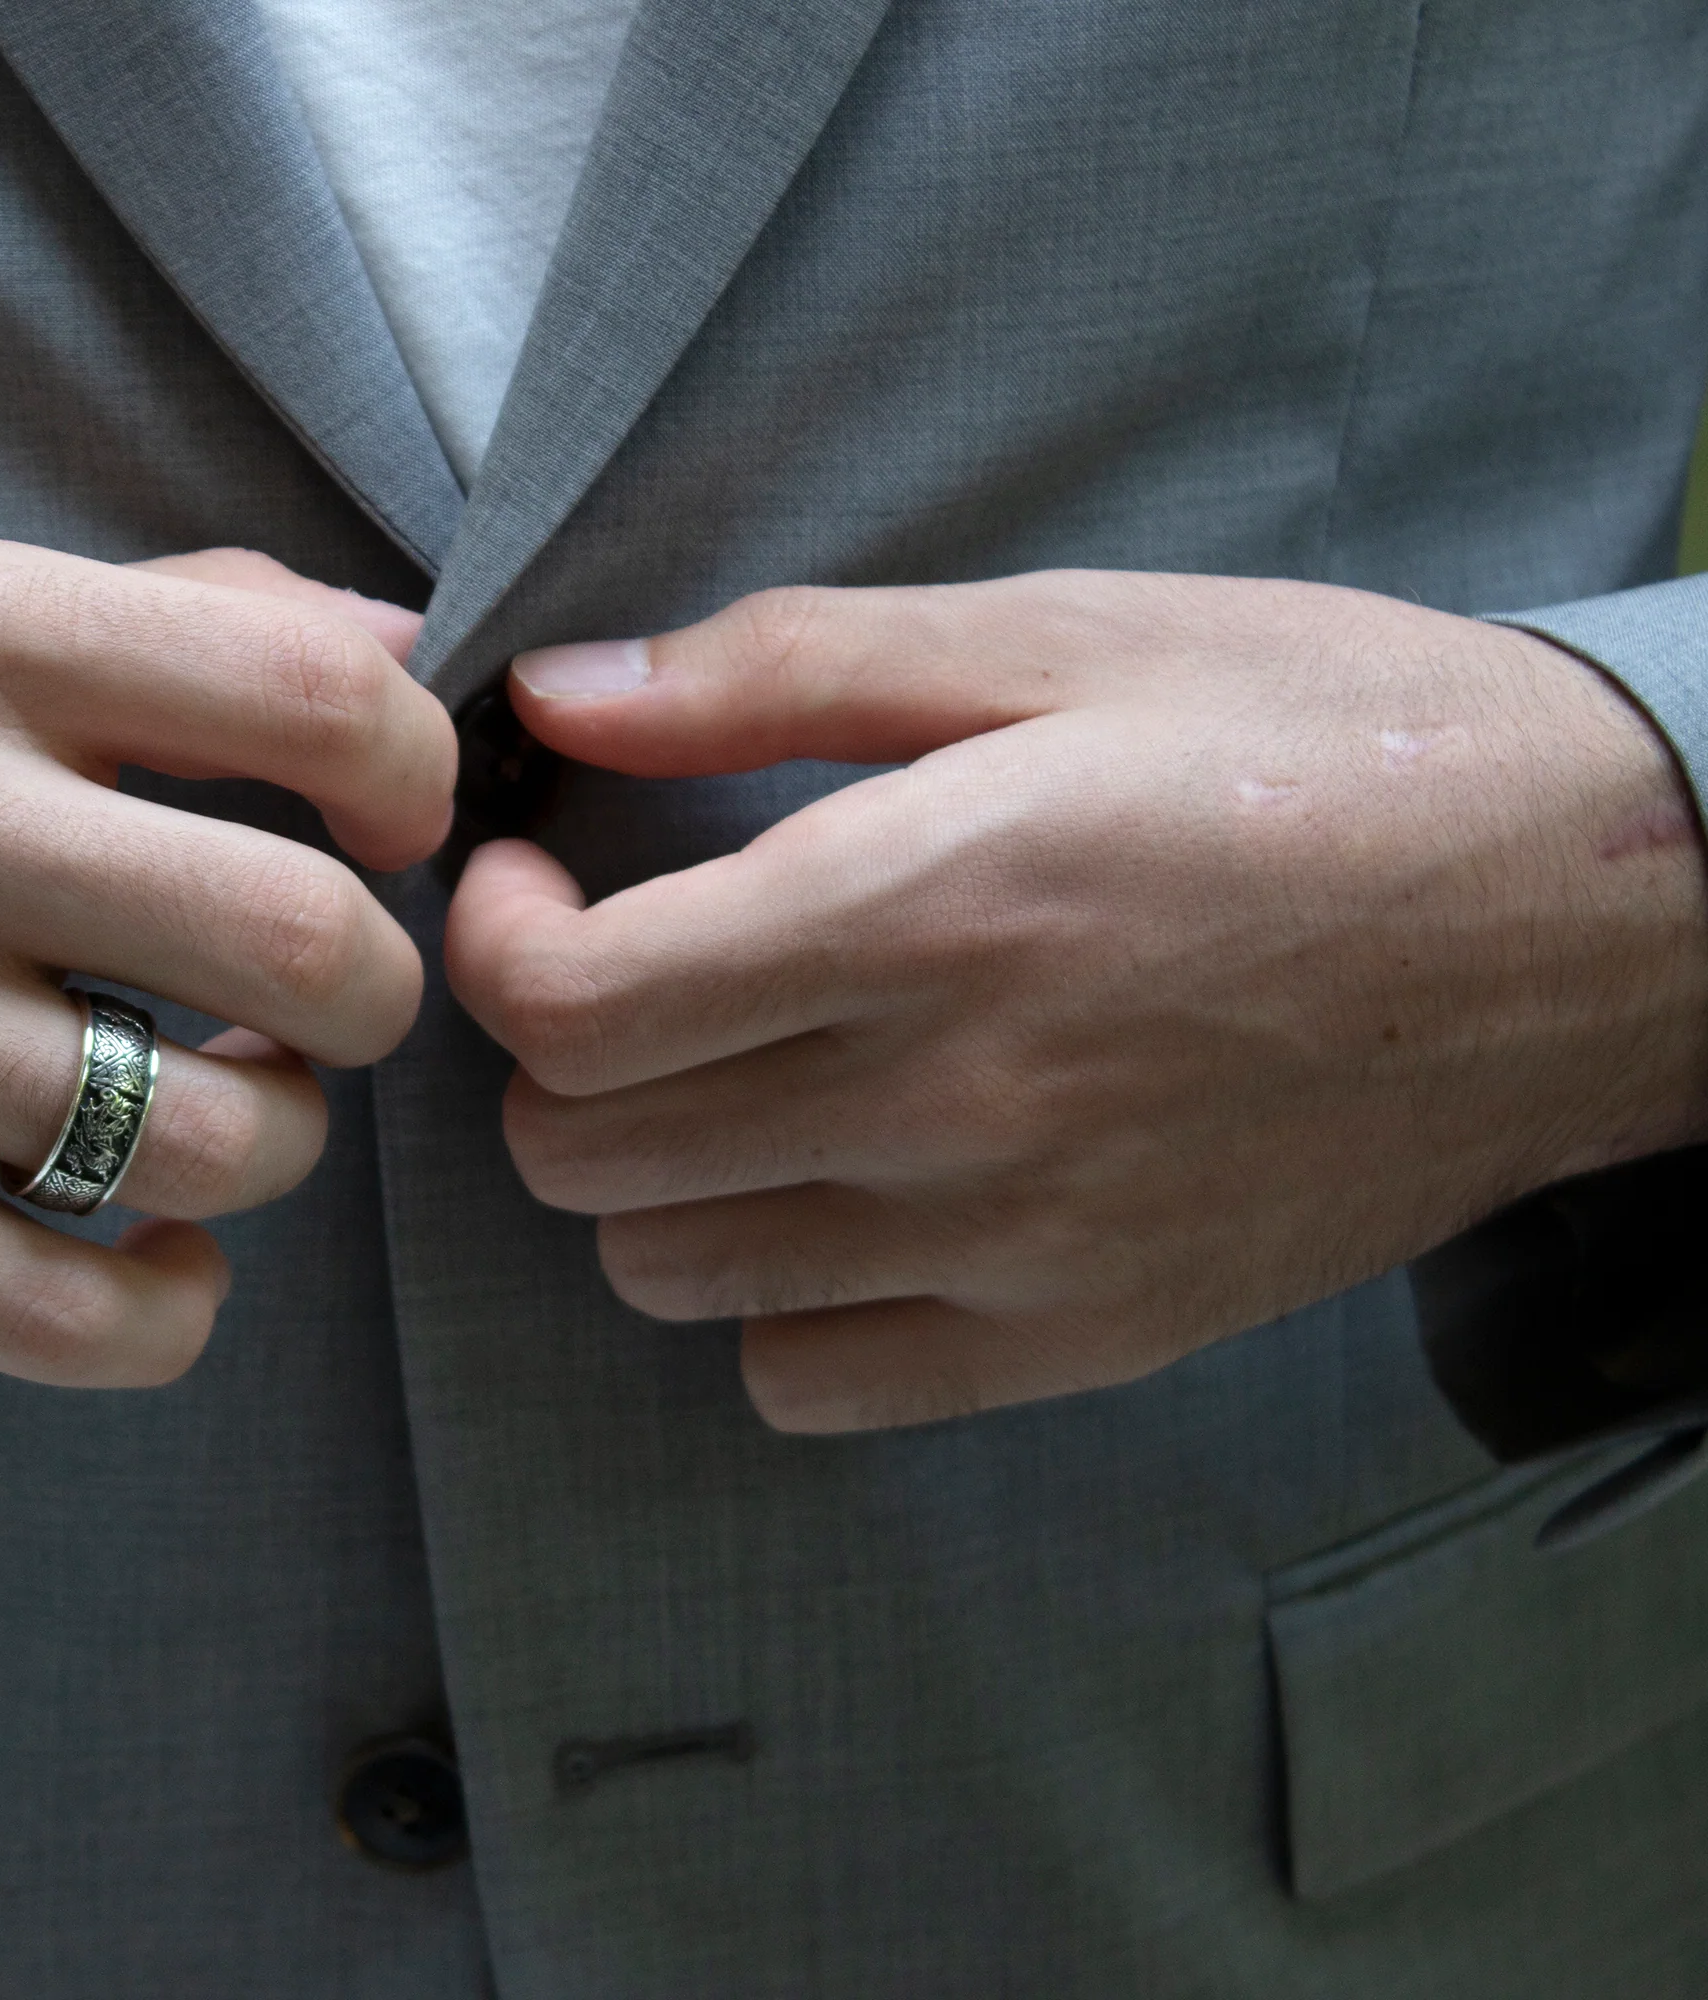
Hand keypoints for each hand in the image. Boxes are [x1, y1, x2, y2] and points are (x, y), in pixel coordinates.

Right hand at [0, 531, 451, 1386]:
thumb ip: (143, 616)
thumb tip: (390, 655)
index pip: (315, 703)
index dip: (416, 787)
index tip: (382, 834)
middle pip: (299, 950)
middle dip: (370, 1001)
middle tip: (312, 1006)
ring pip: (215, 1149)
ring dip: (272, 1153)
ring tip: (213, 1121)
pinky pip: (67, 1320)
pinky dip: (168, 1317)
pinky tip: (148, 1268)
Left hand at [444, 571, 1707, 1430]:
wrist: (1601, 917)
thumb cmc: (1328, 741)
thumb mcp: (1060, 636)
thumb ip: (779, 665)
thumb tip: (558, 695)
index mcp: (934, 901)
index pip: (571, 1011)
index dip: (495, 944)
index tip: (532, 883)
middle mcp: (958, 1100)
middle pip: (585, 1156)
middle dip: (555, 1054)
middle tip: (630, 968)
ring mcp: (1020, 1245)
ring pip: (671, 1275)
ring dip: (650, 1174)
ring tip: (734, 1073)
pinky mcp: (1085, 1336)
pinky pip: (809, 1383)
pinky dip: (773, 1301)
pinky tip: (838, 1193)